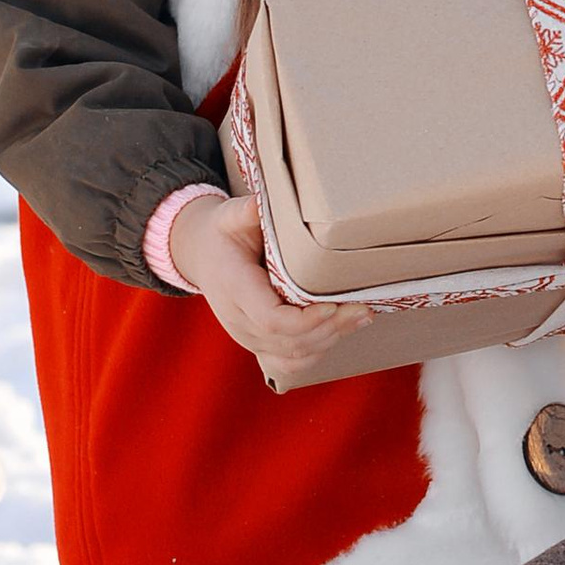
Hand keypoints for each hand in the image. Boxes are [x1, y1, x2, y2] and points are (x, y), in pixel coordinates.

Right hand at [169, 192, 374, 385]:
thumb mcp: (229, 216)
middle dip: (330, 328)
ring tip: (361, 316)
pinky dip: (318, 352)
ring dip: (330, 339)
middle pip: (288, 341)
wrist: (202, 256)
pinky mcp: (259, 344)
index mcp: (233, 288)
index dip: (304, 319)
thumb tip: (262, 202)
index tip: (332, 305)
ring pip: (293, 355)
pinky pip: (289, 362)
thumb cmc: (222, 234)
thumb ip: (246, 212)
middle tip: (362, 308)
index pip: (270, 319)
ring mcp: (248, 337)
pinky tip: (342, 333)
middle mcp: (239, 320)